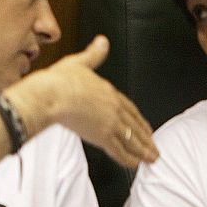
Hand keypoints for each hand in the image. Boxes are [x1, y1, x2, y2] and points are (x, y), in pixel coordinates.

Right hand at [10, 35, 158, 167]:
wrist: (51, 96)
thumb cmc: (60, 80)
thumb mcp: (79, 62)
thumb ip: (93, 55)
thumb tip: (102, 41)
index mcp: (109, 92)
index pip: (129, 108)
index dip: (139, 120)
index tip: (146, 127)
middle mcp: (113, 109)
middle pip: (134, 126)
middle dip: (146, 138)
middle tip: (155, 149)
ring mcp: (109, 124)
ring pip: (131, 140)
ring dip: (143, 151)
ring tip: (152, 159)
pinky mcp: (101, 137)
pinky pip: (119, 150)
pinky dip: (128, 159)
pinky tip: (135, 164)